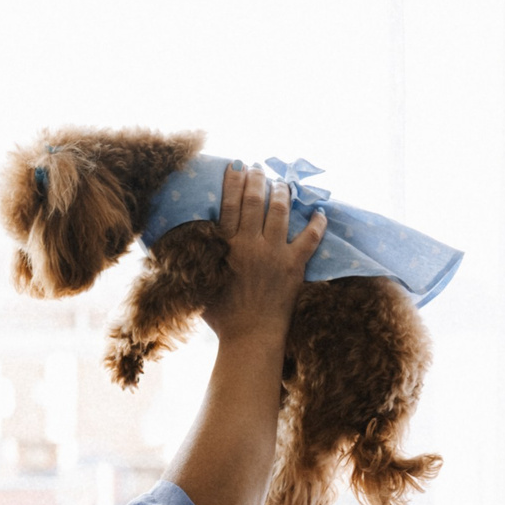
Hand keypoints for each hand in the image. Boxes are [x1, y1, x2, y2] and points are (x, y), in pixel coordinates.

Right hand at [200, 162, 327, 347]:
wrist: (249, 338)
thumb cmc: (222, 317)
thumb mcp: (201, 285)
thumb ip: (201, 262)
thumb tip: (185, 250)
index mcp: (226, 247)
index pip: (228, 204)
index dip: (233, 181)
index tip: (236, 166)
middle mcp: (250, 244)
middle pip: (254, 200)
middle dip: (257, 178)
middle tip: (259, 168)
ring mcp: (274, 253)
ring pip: (280, 211)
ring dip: (282, 192)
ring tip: (282, 183)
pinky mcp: (294, 266)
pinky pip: (310, 238)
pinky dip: (317, 223)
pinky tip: (319, 212)